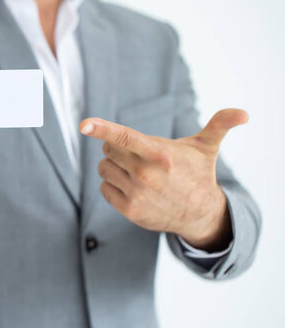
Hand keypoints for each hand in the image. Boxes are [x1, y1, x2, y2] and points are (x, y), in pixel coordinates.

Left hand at [79, 109, 248, 251]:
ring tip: (137, 171)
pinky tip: (132, 187)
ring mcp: (135, 193)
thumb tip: (244, 113)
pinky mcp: (128, 209)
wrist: (199, 214)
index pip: (125, 137)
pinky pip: (104, 187)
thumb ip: (220, 125)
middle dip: (118, 148)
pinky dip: (113, 184)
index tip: (84, 124)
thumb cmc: (197, 173)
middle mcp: (145, 174)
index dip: (103, 129)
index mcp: (160, 154)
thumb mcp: (206, 148)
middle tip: (139, 155)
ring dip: (114, 166)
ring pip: (103, 167)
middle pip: (109, 149)